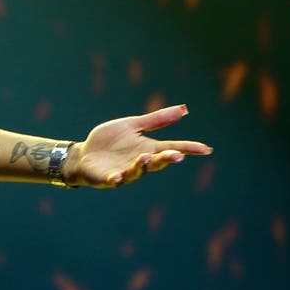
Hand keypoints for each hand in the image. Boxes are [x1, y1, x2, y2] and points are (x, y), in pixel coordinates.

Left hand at [66, 104, 212, 188]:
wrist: (84, 154)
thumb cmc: (110, 141)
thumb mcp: (132, 126)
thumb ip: (156, 120)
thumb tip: (184, 109)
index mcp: (148, 148)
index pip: (171, 148)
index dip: (188, 149)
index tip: (206, 149)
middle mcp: (139, 162)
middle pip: (157, 162)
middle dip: (166, 159)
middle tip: (178, 156)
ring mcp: (124, 171)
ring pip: (137, 171)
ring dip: (142, 165)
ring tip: (146, 157)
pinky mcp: (107, 177)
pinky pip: (113, 180)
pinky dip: (116, 179)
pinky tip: (117, 176)